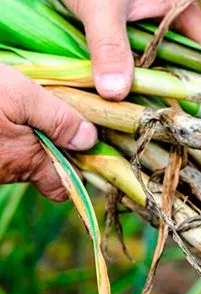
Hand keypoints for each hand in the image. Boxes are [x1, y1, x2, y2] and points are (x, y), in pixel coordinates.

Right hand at [0, 64, 96, 200]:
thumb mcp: (20, 95)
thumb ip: (57, 119)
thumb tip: (89, 139)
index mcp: (26, 162)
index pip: (63, 188)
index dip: (79, 173)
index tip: (89, 150)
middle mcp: (6, 171)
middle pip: (43, 171)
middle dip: (57, 150)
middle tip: (67, 119)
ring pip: (20, 160)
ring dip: (32, 140)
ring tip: (35, 111)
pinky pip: (1, 151)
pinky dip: (9, 135)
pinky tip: (7, 114)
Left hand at [63, 0, 200, 100]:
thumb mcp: (103, 8)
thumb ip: (109, 48)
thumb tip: (115, 94)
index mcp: (179, 4)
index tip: (194, 104)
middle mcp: (166, 12)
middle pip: (179, 56)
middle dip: (168, 82)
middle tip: (160, 111)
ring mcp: (144, 18)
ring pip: (152, 55)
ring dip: (142, 77)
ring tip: (136, 105)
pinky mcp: (121, 23)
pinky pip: (129, 51)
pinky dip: (123, 67)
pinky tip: (113, 85)